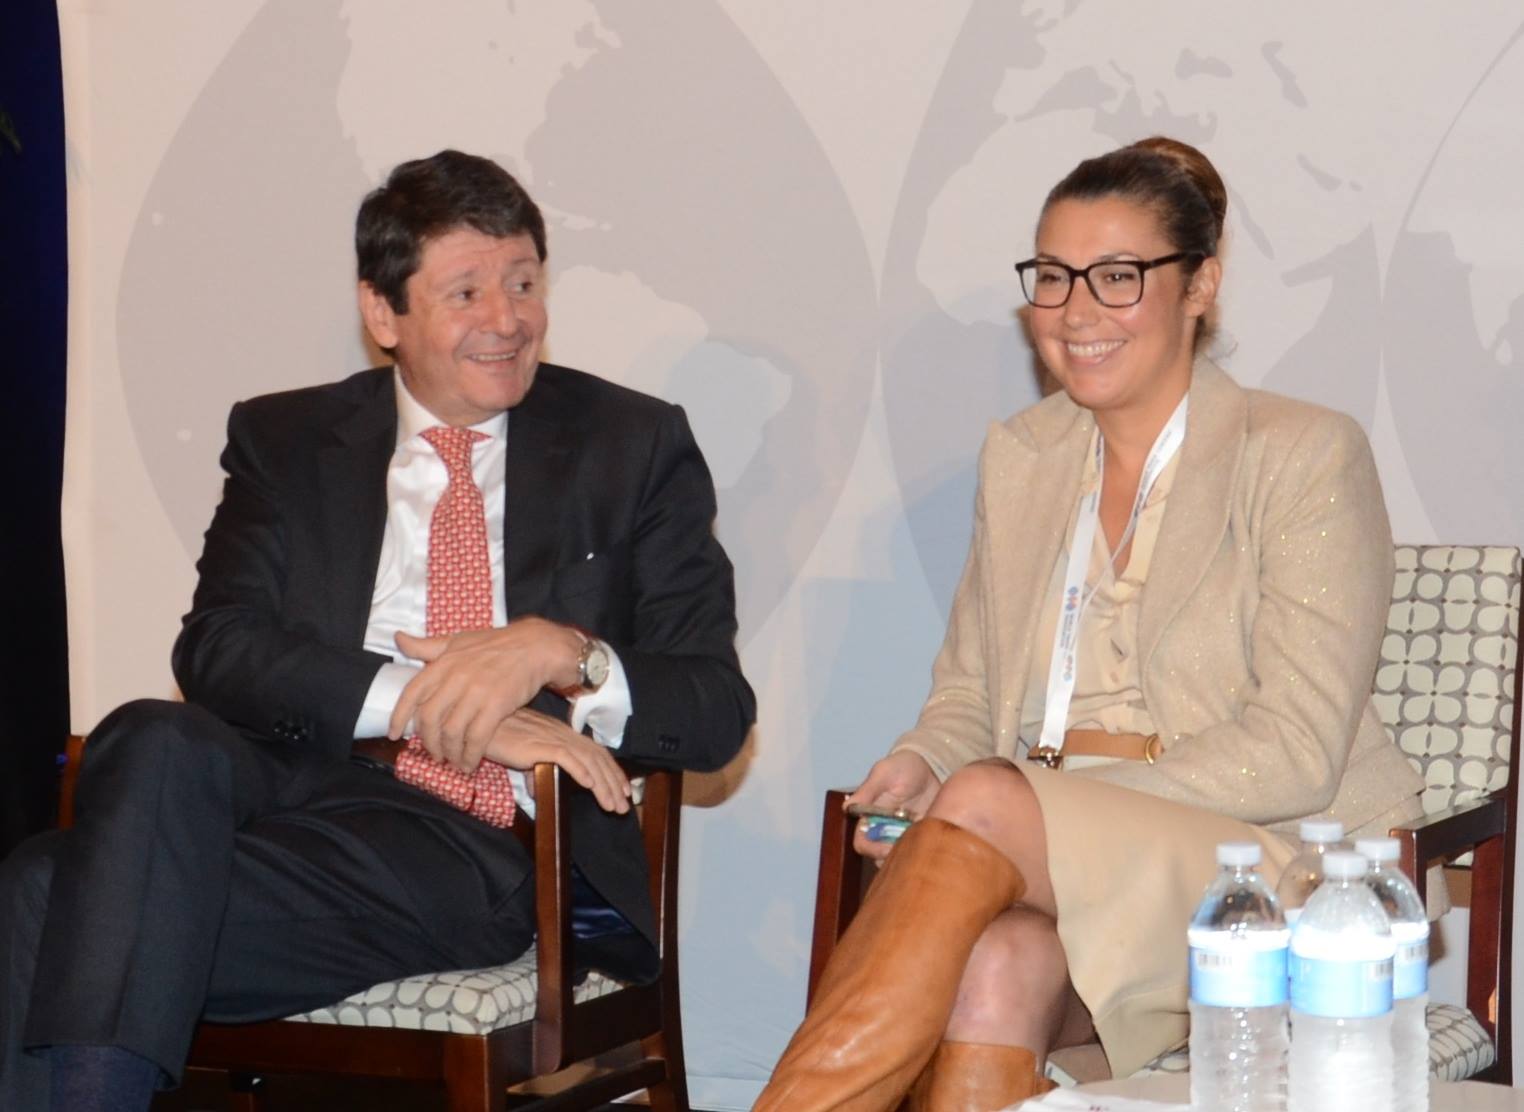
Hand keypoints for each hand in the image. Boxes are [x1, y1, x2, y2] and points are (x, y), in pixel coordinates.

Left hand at [388, 618, 584, 772]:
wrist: (535, 647)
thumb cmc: (495, 644)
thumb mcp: (457, 640)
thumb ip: (426, 646)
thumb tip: (398, 638)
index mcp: (443, 663)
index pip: (412, 694)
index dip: (400, 717)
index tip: (395, 735)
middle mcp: (455, 678)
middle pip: (430, 719)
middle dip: (427, 742)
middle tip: (433, 754)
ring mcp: (476, 693)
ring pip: (451, 733)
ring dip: (449, 753)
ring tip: (452, 761)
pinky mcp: (497, 706)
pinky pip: (476, 738)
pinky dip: (470, 755)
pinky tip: (470, 763)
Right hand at [485, 707, 632, 813]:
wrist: (481, 725)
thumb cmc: (499, 738)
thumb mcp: (523, 756)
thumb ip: (535, 771)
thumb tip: (538, 790)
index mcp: (563, 734)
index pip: (596, 752)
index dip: (612, 771)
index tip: (623, 789)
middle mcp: (563, 734)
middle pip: (598, 758)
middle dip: (614, 783)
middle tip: (624, 806)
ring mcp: (553, 738)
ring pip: (587, 761)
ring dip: (602, 785)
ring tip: (612, 805)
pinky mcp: (539, 744)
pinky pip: (565, 757)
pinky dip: (580, 770)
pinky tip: (589, 785)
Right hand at [845, 750, 939, 860]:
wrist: (932, 765)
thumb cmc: (902, 767)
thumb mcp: (885, 773)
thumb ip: (868, 790)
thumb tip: (847, 807)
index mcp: (869, 818)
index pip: (862, 844)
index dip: (872, 849)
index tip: (888, 847)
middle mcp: (884, 832)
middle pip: (881, 857)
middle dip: (894, 855)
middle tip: (912, 843)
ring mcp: (903, 837)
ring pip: (901, 859)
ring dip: (911, 853)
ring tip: (925, 837)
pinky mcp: (923, 839)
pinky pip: (922, 853)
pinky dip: (927, 850)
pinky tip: (935, 836)